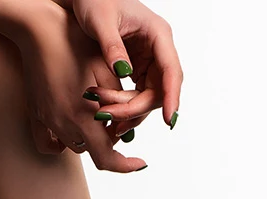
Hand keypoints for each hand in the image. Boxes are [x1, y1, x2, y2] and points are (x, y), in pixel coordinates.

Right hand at [17, 2, 147, 172]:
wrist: (39, 30)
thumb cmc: (74, 44)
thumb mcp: (107, 71)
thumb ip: (120, 104)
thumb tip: (126, 131)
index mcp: (83, 118)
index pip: (107, 158)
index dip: (125, 166)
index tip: (139, 163)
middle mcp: (64, 126)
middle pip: (94, 150)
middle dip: (109, 139)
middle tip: (117, 116)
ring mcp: (48, 122)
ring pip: (76, 145)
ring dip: (90, 137)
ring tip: (97, 112)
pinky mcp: (37, 115)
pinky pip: (51, 143)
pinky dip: (64, 141)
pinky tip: (73, 126)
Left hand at [56, 0, 182, 132]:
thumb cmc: (94, 0)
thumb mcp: (100, 21)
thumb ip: (112, 47)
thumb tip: (123, 72)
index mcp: (158, 34)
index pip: (171, 70)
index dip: (171, 96)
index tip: (168, 119)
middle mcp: (158, 50)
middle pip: (159, 91)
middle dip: (134, 107)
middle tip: (107, 115)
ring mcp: (149, 61)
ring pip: (148, 98)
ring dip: (127, 110)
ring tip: (101, 114)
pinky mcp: (138, 70)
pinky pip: (137, 95)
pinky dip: (123, 107)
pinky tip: (108, 113)